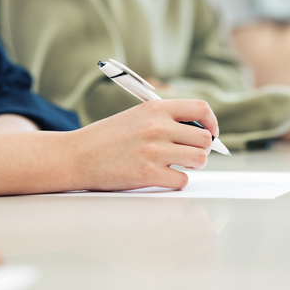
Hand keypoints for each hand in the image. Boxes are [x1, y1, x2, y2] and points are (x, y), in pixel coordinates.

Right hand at [70, 100, 218, 190]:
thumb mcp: (137, 116)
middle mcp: (158, 127)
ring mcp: (154, 151)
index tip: (211, 132)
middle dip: (202, 149)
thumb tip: (201, 132)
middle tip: (190, 154)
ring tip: (178, 165)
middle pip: (205, 139)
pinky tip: (164, 177)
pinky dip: (177, 181)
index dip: (212, 122)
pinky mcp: (148, 174)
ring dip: (193, 165)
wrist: (77, 156)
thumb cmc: (107, 138)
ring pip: (199, 160)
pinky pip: (182, 180)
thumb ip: (166, 119)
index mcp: (156, 109)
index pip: (201, 109)